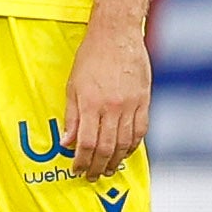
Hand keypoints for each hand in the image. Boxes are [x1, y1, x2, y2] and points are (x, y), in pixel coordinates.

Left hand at [62, 20, 149, 179]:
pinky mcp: (143, 101)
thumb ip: (71, 116)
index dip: (81, 161)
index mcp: (90, 104)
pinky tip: (125, 152)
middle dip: (97, 166)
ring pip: (124, 143)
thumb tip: (67, 142)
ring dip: (115, 160)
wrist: (116, 35)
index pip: (85, 143)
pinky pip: (140, 131)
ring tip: (107, 169)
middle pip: (105, 148)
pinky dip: (133, 146)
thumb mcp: (73, 86)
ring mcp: (130, 105)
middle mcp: (111, 108)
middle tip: (92, 175)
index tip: (77, 169)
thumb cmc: (92, 56)